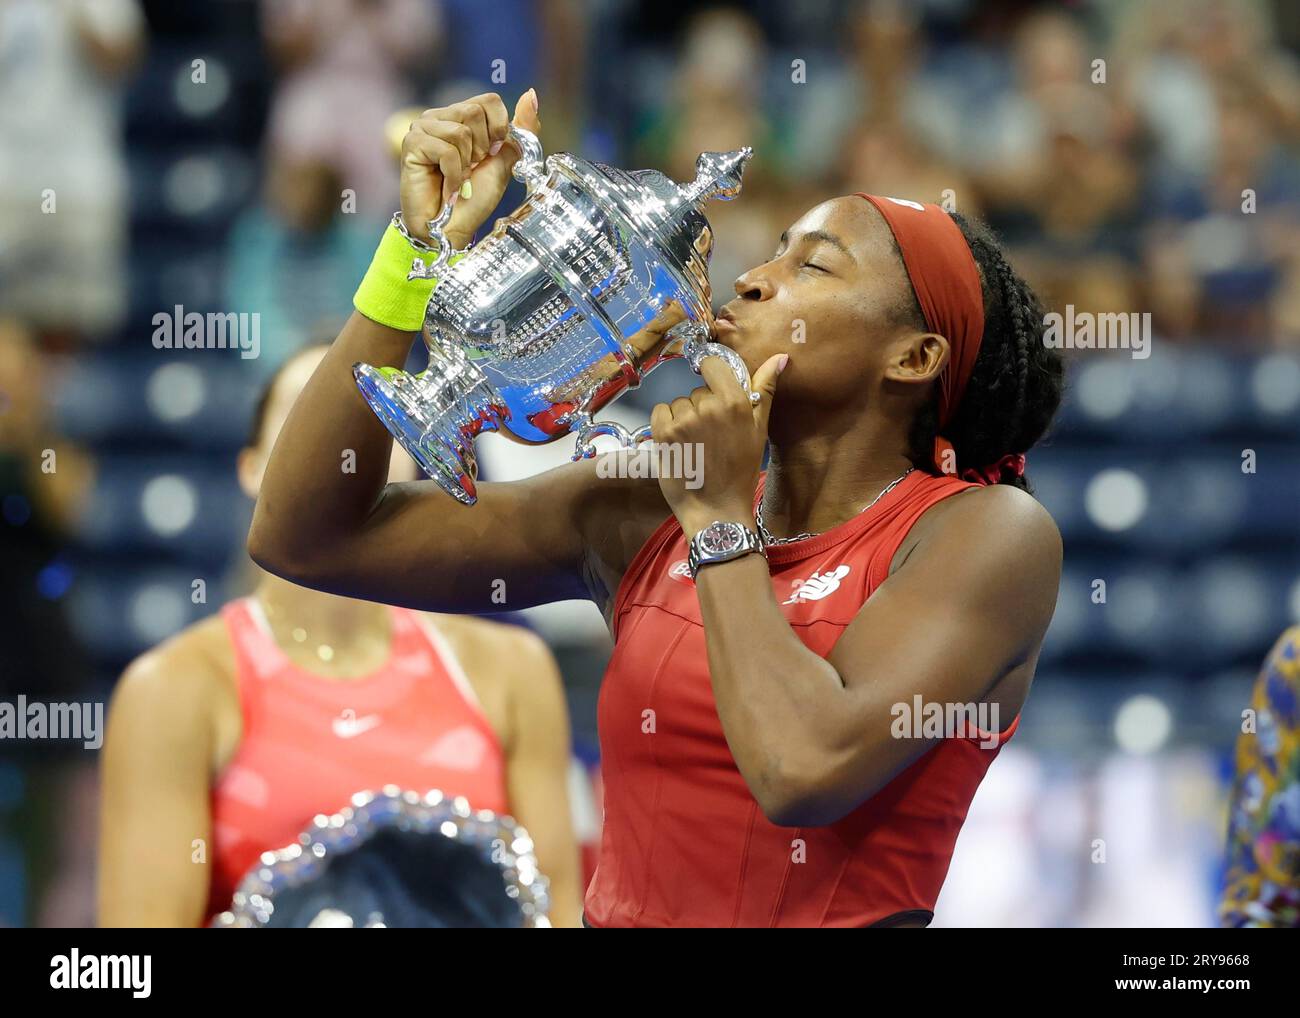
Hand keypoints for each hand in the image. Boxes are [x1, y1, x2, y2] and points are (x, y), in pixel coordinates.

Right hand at [399, 89, 540, 249]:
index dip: (498, 130)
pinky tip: (449, 189)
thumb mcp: (505, 159)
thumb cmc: (474, 197)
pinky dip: (455, 176)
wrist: (450, 228)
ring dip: (466, 164)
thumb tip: (532, 94)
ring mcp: (423, 127)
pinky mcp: (412, 144)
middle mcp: (440, 116)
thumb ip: (521, 128)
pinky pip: (447, 152)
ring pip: (461, 132)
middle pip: (474, 111)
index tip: (490, 155)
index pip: (490, 100)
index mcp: (462, 115)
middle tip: (471, 169)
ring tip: (458, 179)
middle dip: (481, 148)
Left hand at [649, 352, 786, 537]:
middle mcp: (709, 407)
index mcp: (735, 402)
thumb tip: (780, 357)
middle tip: (712, 437)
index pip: (713, 364)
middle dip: (703, 408)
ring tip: (696, 445)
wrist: (717, 509)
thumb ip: (765, 390)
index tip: (715, 393)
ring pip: (680, 403)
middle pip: (698, 391)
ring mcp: (685, 420)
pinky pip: (660, 411)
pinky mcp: (664, 433)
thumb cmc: (740, 471)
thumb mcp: (759, 430)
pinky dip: (665, 424)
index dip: (712, 375)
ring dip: (684, 419)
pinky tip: (679, 444)